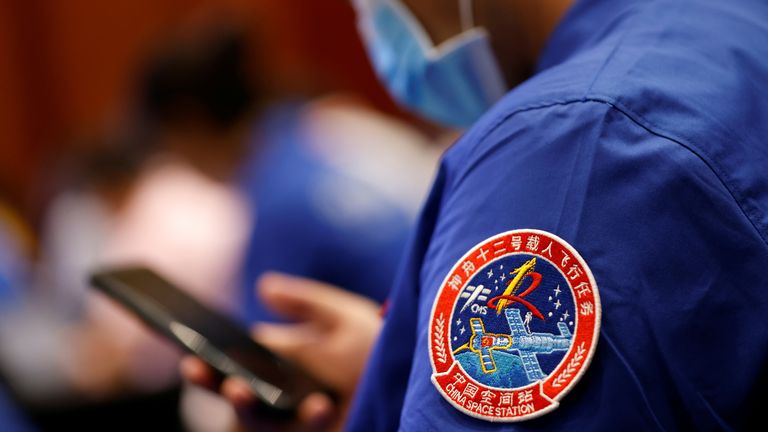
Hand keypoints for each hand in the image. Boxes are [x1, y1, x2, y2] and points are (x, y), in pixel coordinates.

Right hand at [181, 272, 382, 430]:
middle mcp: (282, 400)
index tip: (190, 355)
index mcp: (279, 369)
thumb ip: (305, 301)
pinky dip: (306, 422)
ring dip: (253, 411)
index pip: (231, 370)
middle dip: (219, 390)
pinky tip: (317, 405)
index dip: (207, 365)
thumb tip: (264, 286)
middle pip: (237, 402)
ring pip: (261, 425)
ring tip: (246, 391)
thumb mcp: (342, 316)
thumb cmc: (378, 346)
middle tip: (210, 375)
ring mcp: (299, 424)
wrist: (419, 375)